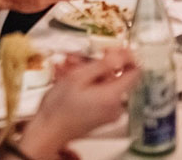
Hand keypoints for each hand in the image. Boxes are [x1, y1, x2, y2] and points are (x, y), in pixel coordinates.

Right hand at [20, 48, 138, 157]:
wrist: (47, 132)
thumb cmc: (58, 108)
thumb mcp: (78, 77)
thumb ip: (103, 64)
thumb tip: (123, 55)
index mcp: (113, 96)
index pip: (135, 71)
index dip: (125, 57)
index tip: (113, 49)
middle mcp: (115, 106)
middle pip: (116, 76)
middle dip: (98, 64)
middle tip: (80, 59)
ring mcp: (108, 113)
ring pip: (105, 83)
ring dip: (89, 72)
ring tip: (69, 67)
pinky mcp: (101, 115)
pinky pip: (100, 93)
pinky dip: (87, 84)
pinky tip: (70, 78)